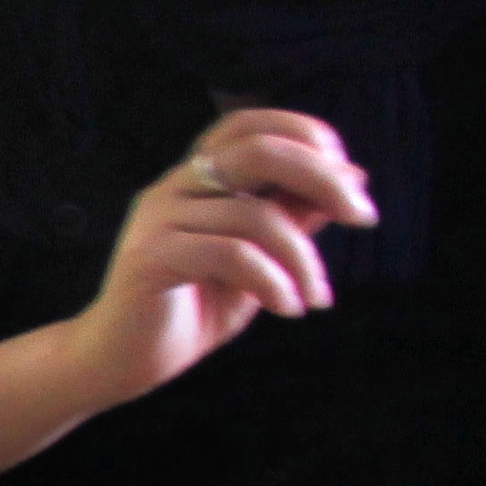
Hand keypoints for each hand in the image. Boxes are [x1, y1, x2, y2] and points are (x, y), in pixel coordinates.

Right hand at [62, 110, 376, 406]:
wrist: (122, 362)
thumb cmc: (193, 308)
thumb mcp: (262, 258)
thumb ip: (294, 216)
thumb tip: (354, 177)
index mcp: (196, 178)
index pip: (250, 124)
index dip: (306, 135)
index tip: (349, 183)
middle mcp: (173, 187)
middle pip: (258, 150)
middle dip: (323, 178)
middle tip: (363, 217)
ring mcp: (157, 219)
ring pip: (255, 216)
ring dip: (303, 260)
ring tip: (315, 298)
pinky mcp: (150, 257)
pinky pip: (232, 255)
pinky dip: (274, 283)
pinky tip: (286, 309)